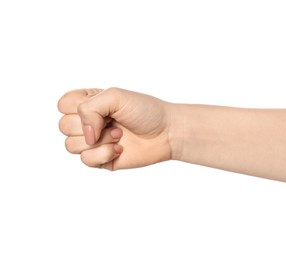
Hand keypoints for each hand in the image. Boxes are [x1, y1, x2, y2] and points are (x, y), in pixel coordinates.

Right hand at [58, 87, 173, 169]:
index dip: (77, 107)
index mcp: (90, 103)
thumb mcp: (115, 96)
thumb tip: (86, 136)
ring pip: (71, 146)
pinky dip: (103, 154)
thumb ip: (89, 108)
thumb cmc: (145, 111)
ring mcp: (94, 142)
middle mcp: (89, 122)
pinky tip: (119, 149)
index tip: (102, 106)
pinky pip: (86, 160)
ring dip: (99, 140)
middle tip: (115, 122)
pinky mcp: (100, 159)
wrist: (166, 133)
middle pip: (63, 126)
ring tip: (119, 135)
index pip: (63, 104)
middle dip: (91, 124)